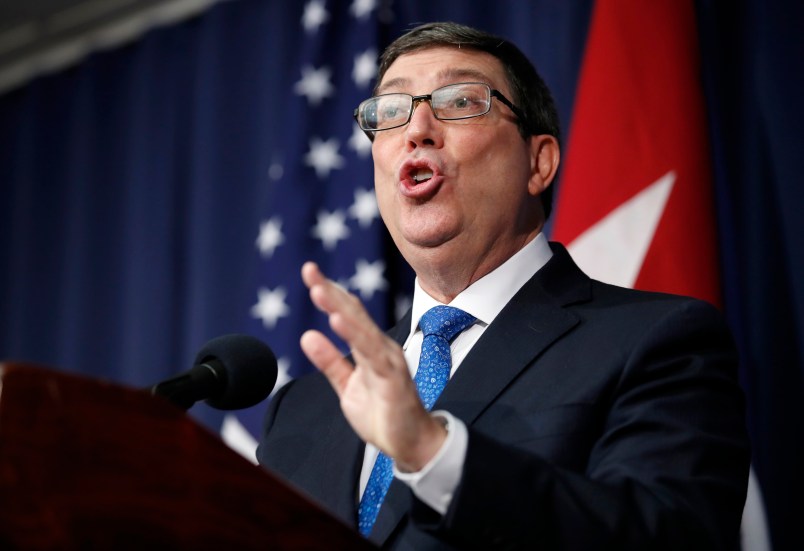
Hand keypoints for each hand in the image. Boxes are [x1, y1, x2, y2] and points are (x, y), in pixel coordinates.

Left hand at [299, 261, 446, 471]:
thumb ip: (330, 361)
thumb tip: (306, 335)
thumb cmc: (383, 413)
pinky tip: (338, 322)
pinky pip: (371, 354)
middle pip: (354, 313)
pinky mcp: (392, 379)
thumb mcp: (347, 386)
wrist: (411, 444)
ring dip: (339, 309)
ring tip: (319, 291)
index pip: (347, 312)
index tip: (309, 272)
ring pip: (361, 329)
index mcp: (370, 346)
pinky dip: (355, 336)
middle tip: (309, 270)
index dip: (329, 292)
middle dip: (331, 291)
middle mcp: (381, 347)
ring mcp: (388, 361)